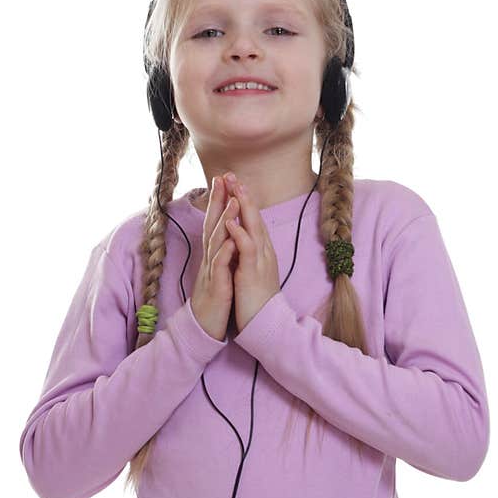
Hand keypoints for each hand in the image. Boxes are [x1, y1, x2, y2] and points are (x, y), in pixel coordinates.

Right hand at [189, 176, 238, 340]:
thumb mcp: (218, 271)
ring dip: (224, 221)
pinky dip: (225, 252)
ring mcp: (211, 271)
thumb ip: (221, 251)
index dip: (219, 201)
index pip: (215, 222)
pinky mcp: (216, 286)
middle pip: (212, 224)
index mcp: (213, 254)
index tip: (224, 180)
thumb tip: (227, 233)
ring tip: (232, 201)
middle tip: (222, 178)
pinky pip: (220, 267)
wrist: (204, 328)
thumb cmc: (214, 299)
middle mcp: (209, 258)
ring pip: (216, 242)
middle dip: (217, 201)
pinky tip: (231, 240)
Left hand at [222, 176, 281, 333]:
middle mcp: (264, 251)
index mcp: (262, 250)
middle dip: (243, 195)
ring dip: (243, 207)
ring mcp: (260, 261)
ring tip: (234, 188)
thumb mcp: (252, 270)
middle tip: (232, 175)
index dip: (243, 200)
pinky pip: (248, 249)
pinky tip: (232, 221)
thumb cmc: (256, 298)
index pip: (253, 220)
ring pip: (254, 228)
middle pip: (254, 217)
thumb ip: (249, 253)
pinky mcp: (253, 272)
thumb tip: (243, 238)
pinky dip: (240, 234)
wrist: (265, 323)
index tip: (234, 183)